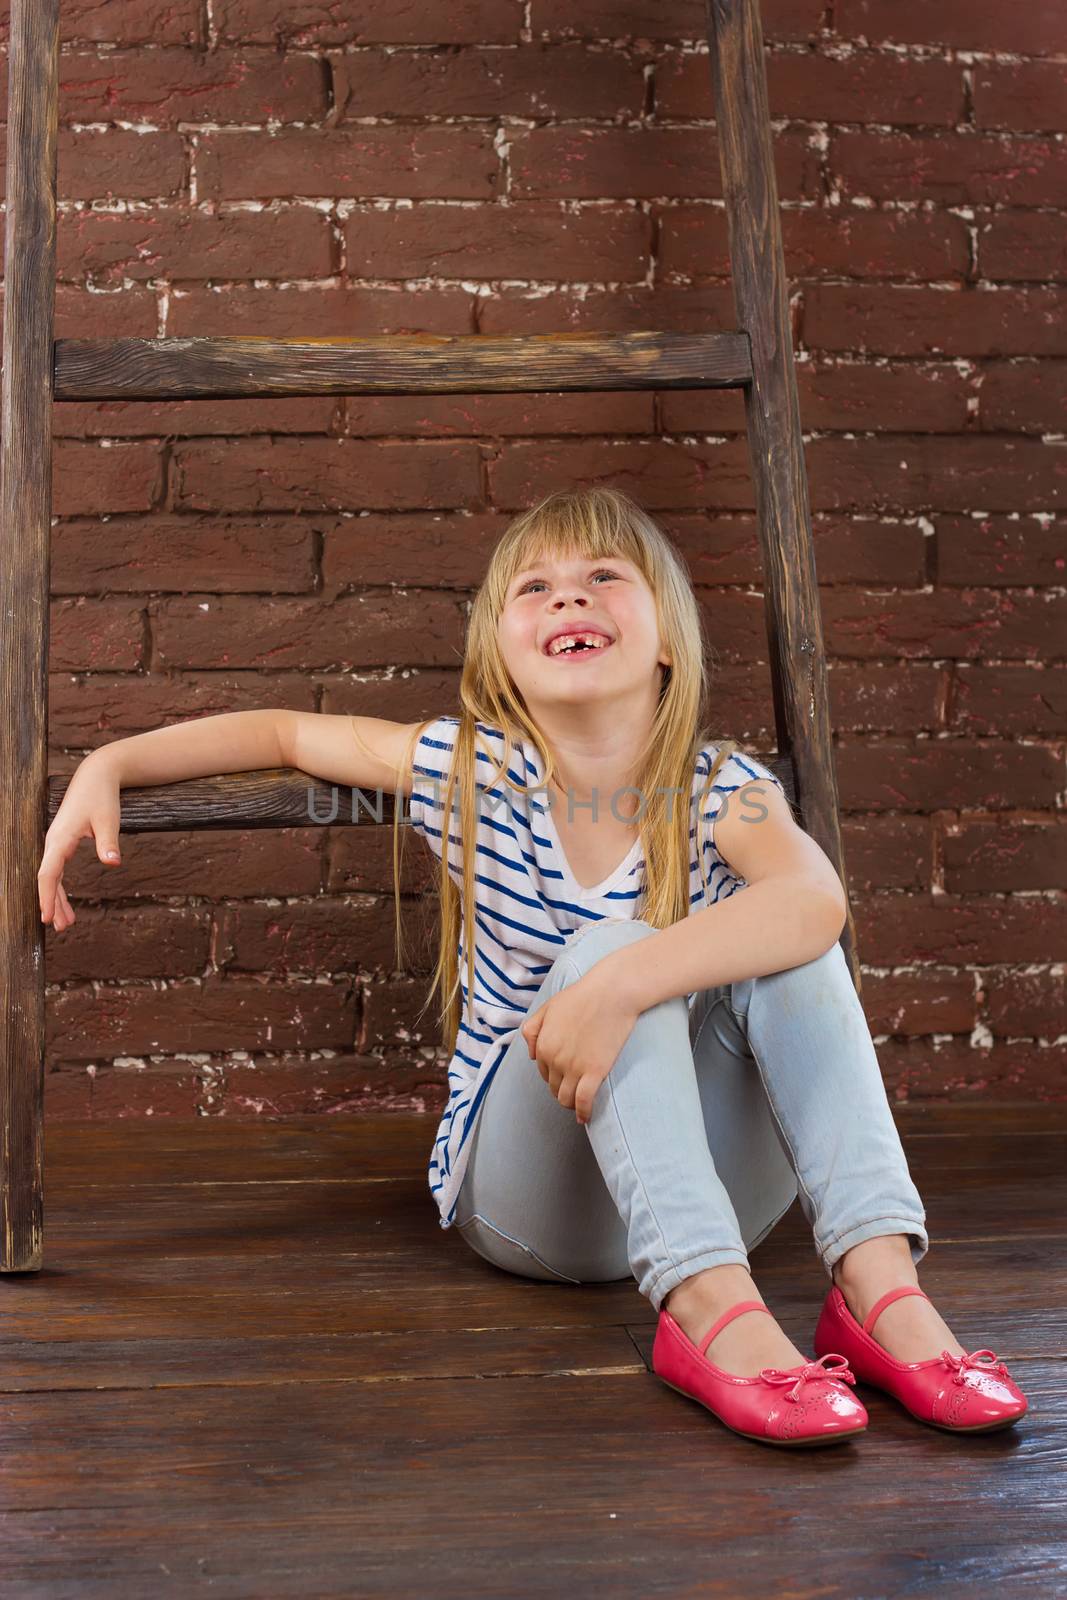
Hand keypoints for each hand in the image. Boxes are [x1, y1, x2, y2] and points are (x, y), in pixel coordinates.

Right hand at [38, 751, 123, 933]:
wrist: (97, 775)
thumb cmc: (102, 796)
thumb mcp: (108, 819)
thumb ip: (109, 842)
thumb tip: (113, 863)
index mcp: (60, 838)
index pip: (48, 873)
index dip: (46, 896)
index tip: (46, 917)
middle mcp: (53, 841)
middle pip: (47, 879)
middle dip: (52, 904)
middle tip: (61, 928)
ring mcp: (56, 842)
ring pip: (51, 876)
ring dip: (57, 899)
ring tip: (66, 923)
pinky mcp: (63, 842)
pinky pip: (56, 869)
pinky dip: (60, 887)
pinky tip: (66, 902)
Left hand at [520, 965, 640, 1124]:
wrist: (612, 993)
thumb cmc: (583, 996)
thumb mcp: (548, 1007)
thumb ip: (533, 1030)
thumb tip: (531, 1056)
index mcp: (543, 1044)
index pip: (543, 1071)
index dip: (552, 1075)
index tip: (563, 1075)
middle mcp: (554, 1059)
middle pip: (553, 1086)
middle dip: (561, 1088)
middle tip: (573, 1087)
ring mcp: (574, 1067)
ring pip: (565, 1098)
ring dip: (569, 1103)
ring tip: (577, 1104)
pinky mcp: (594, 1072)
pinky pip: (583, 1102)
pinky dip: (583, 1113)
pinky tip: (584, 1117)